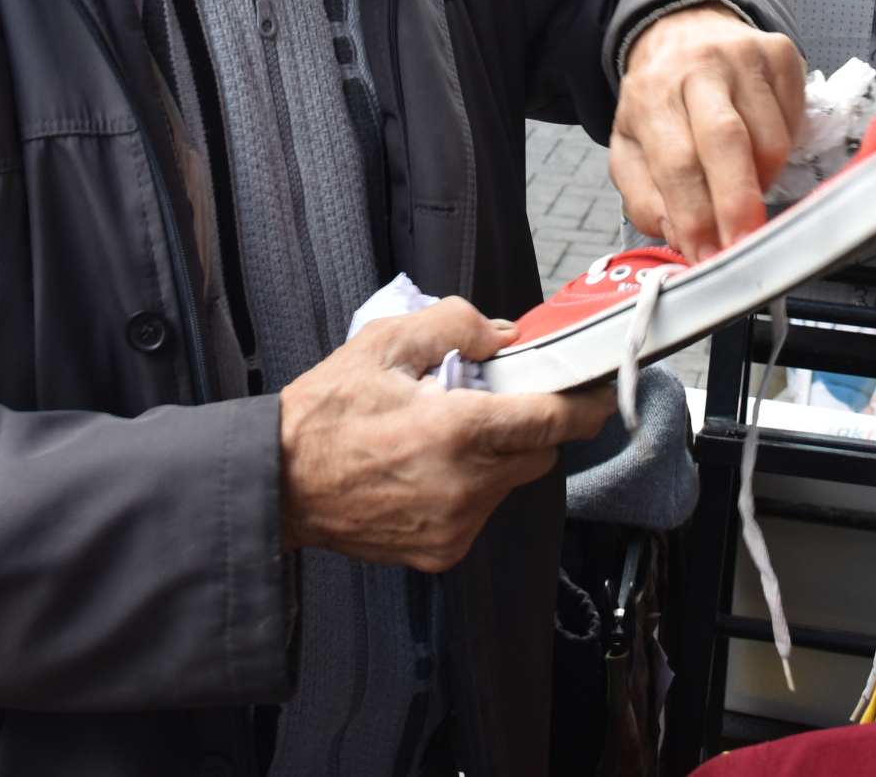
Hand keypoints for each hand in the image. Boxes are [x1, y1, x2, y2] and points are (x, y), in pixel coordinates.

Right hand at [279, 298, 609, 571]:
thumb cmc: (322, 415)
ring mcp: (454, 525)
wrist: (278, 482)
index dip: (584, 403)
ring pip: (509, 484)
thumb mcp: (384, 343)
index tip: (597, 391)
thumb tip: (502, 334)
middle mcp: (463, 486)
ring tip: (440, 436)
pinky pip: (481, 513)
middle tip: (487, 401)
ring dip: (494, 457)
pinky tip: (425, 470)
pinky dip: (468, 488)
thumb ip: (455, 324)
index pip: (552, 420)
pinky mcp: (441, 551)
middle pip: (539, 454)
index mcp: (455, 430)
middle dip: (528, 424)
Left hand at [610, 6, 804, 259]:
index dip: (695, 216)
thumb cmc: (660, 96)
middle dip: (737, 203)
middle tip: (743, 246)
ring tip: (741, 188)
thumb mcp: (630, 146)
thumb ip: (644, 198)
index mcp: (651, 94)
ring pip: (769, 138)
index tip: (706, 254)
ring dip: (761, 181)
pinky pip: (794, 122)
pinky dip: (782, 152)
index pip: (676, 163)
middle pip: (726, 141)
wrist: (685, 31)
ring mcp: (744, 57)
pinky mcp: (782, 55)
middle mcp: (697, 68)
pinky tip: (757, 149)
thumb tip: (679, 233)